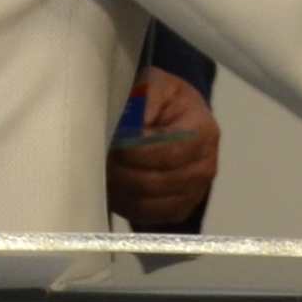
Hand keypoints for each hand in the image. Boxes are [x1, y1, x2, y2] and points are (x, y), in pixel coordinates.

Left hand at [104, 71, 220, 231]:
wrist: (173, 118)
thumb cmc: (161, 100)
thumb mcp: (153, 86)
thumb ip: (142, 101)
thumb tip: (127, 129)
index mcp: (204, 132)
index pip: (169, 151)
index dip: (136, 151)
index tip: (110, 142)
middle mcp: (205, 167)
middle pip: (156, 181)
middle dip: (120, 171)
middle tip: (96, 158)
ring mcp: (194, 193)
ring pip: (147, 202)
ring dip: (117, 188)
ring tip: (98, 170)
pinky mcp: (178, 210)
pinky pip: (145, 215)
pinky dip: (123, 203)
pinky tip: (111, 184)